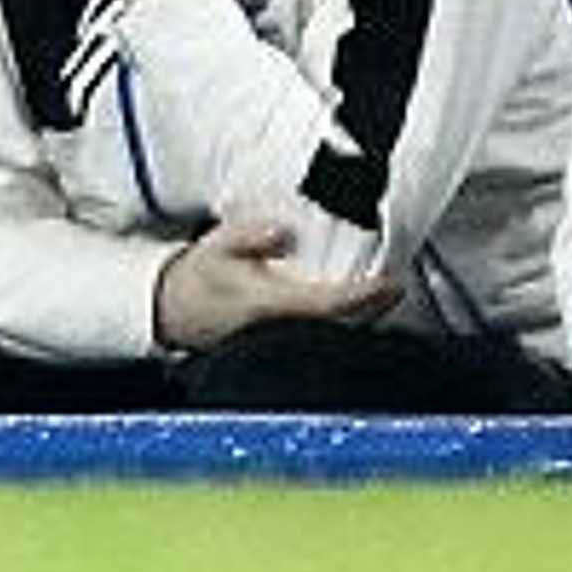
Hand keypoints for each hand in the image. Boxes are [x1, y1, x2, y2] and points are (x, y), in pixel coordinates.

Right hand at [154, 216, 399, 351]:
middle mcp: (286, 329)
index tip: (390, 282)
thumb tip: (282, 230)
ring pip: (337, 332)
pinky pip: (325, 333)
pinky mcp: (284, 341)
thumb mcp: (215, 246)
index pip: (332, 304)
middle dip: (375, 308)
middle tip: (396, 286)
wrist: (175, 311)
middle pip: (345, 324)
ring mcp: (286, 340)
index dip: (365, 296)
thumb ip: (249, 235)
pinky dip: (344, 318)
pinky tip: (350, 305)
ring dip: (363, 315)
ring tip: (381, 294)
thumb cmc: (198, 280)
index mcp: (273, 304)